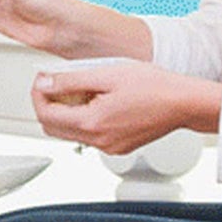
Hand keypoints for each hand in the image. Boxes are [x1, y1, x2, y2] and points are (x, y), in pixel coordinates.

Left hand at [30, 62, 221, 155]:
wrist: (184, 103)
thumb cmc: (154, 86)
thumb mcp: (106, 73)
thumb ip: (70, 80)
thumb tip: (45, 84)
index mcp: (92, 123)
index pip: (46, 114)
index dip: (38, 95)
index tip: (42, 79)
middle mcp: (98, 141)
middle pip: (53, 128)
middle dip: (48, 105)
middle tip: (56, 83)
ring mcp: (108, 147)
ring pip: (70, 132)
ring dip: (66, 112)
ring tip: (81, 88)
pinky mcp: (118, 147)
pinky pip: (89, 135)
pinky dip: (84, 119)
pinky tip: (98, 100)